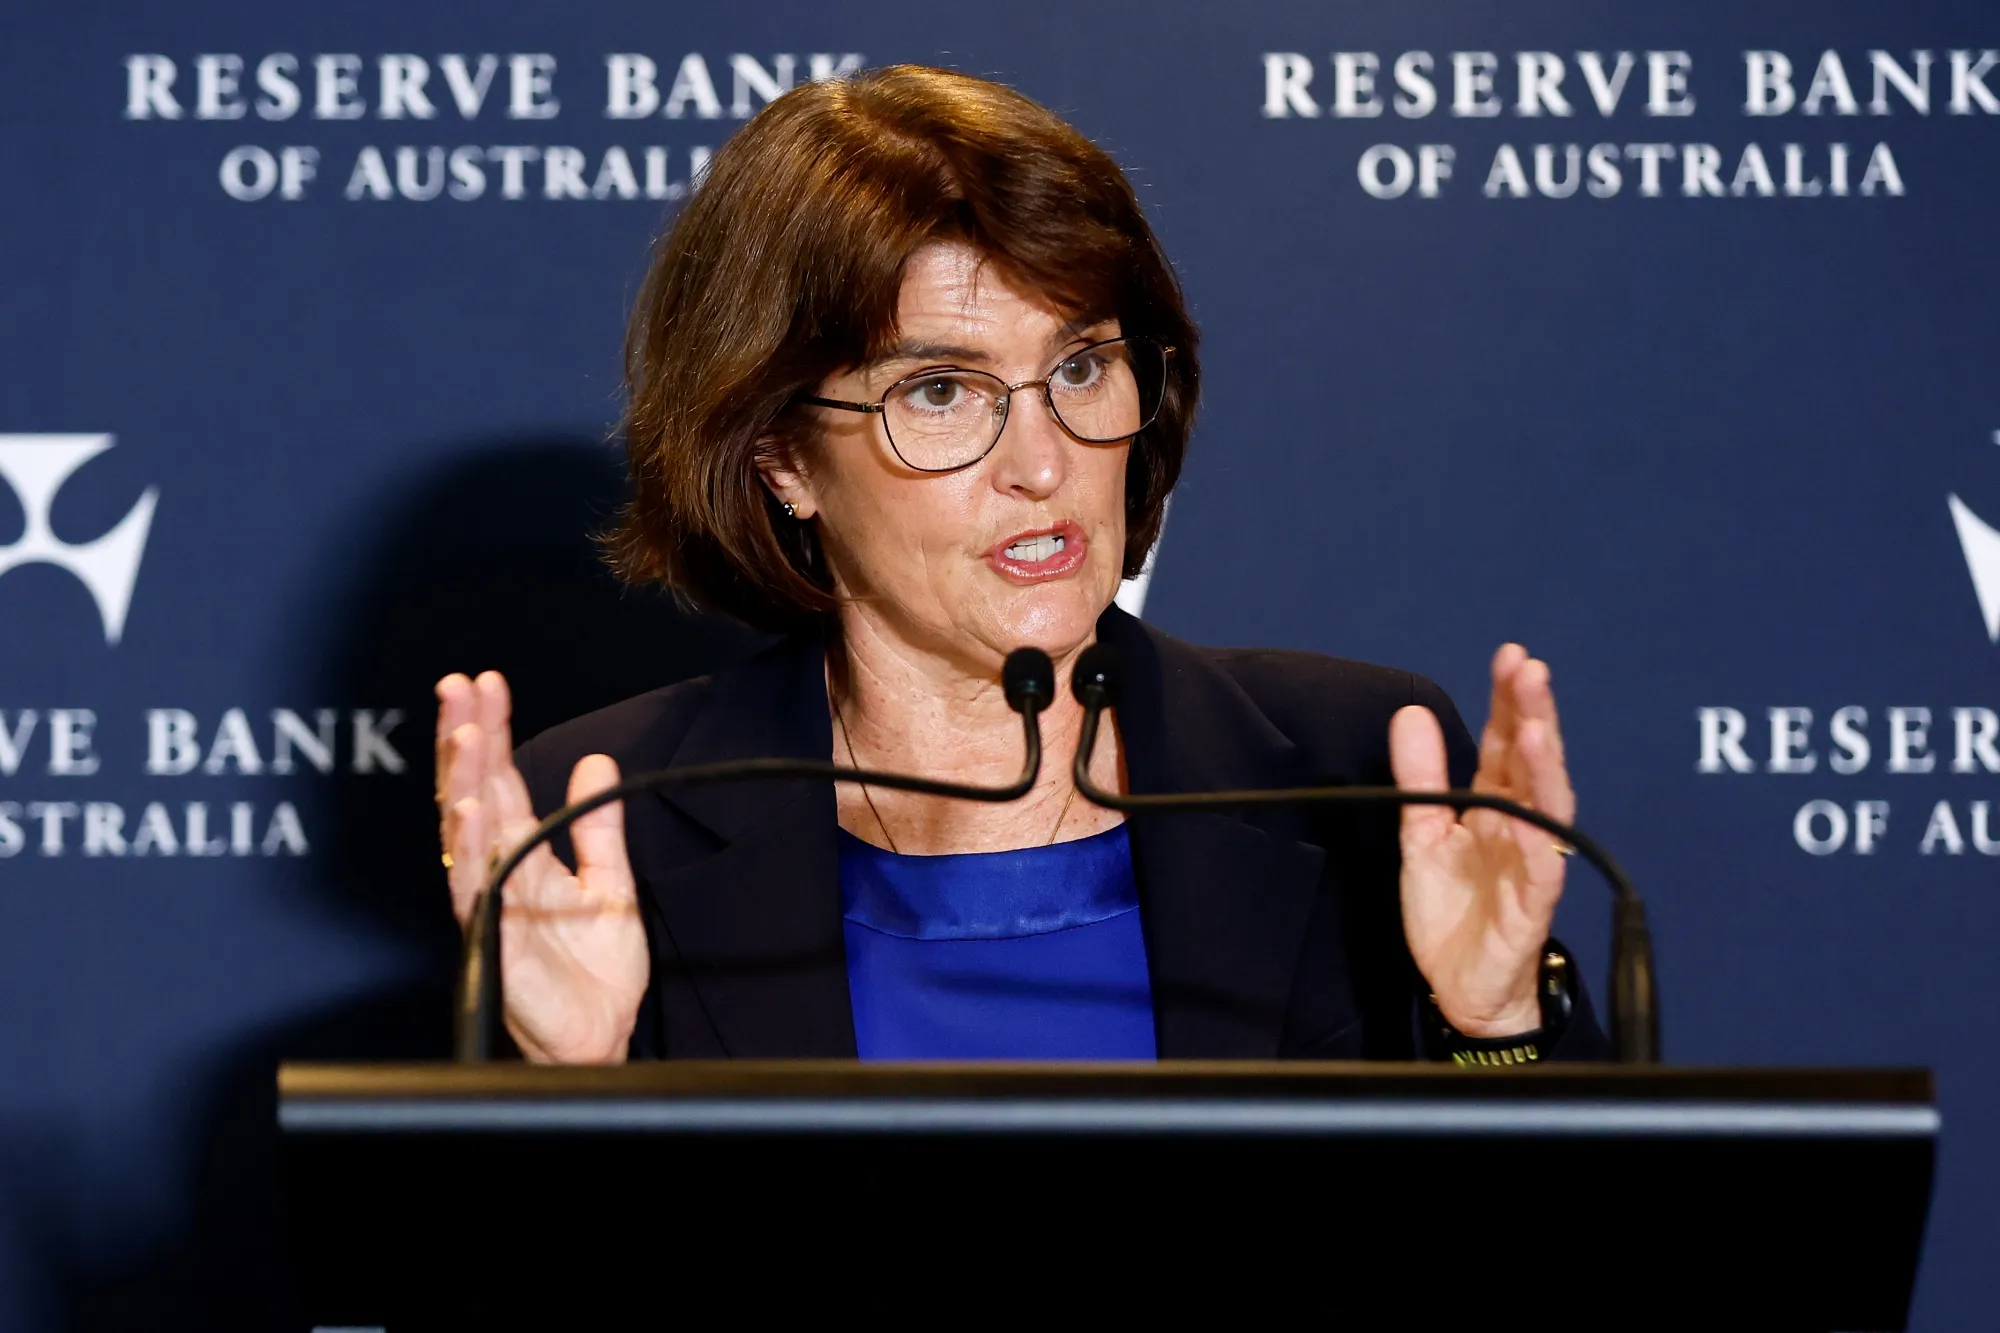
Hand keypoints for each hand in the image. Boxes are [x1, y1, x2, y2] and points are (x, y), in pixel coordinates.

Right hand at [435, 671, 648, 1062]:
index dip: (492, 731)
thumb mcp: (610, 882)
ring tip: (465, 731)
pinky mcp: (494, 939)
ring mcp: (491, 903)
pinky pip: (475, 891)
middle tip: (460, 685)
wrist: (603, 1036)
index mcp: (522, 853)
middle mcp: (497, 871)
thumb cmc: (594, 968)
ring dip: (463, 781)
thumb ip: (600, 825)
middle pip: (472, 793)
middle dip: (465, 738)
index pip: (500, 780)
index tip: (486, 682)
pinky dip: (472, 850)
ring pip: (465, 833)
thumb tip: (595, 760)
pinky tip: (470, 812)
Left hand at [1389, 644, 1573, 1037]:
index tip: (1511, 656)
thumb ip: (1420, 774)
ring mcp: (1532, 862)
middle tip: (1530, 670)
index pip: (1506, 741)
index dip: (1509, 699)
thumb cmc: (1453, 907)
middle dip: (1534, 714)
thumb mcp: (1421, 832)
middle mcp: (1521, 824)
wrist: (1463, 984)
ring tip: (1535, 728)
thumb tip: (1411, 714)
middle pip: (1533, 761)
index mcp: (1496, 803)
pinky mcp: (1532, 905)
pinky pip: (1541, 870)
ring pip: (1548, 806)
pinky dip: (1537, 841)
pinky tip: (1530, 815)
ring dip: (1543, 767)